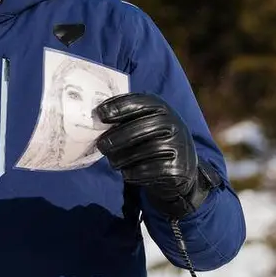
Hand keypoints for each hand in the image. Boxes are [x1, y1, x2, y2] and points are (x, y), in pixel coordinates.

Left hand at [95, 92, 214, 219]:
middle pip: (141, 127)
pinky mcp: (177, 167)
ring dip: (123, 158)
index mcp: (160, 108)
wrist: (180, 169)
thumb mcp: (144, 124)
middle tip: (101, 145)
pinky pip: (150, 170)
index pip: (139, 103)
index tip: (100, 114)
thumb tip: (95, 120)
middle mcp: (172, 123)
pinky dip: (134, 173)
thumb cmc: (152, 142)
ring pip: (145, 150)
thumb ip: (125, 119)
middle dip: (117, 136)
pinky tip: (128, 173)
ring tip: (114, 162)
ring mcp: (177, 145)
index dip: (118, 107)